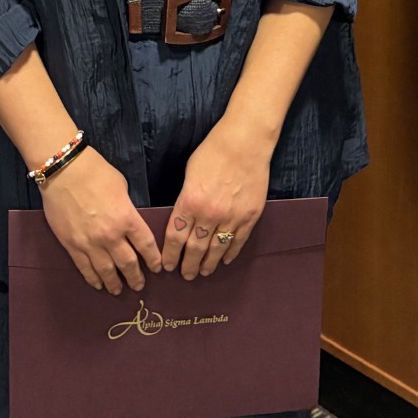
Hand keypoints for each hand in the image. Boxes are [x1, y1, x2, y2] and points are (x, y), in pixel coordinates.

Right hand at [39, 147, 162, 294]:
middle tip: (139, 285)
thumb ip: (127, 208)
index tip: (157, 267)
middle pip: (128, 264)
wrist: (64, 171)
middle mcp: (110, 235)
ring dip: (115, 283)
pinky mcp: (71, 245)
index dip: (153, 259)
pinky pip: (84, 268)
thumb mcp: (121, 187)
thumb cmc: (95, 172)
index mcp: (127, 218)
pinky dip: (93, 279)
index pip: (146, 246)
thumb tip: (127, 220)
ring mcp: (89, 243)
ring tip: (118, 290)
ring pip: (106, 271)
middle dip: (135, 277)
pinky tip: (98, 284)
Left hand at [162, 118, 272, 279]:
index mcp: (190, 202)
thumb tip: (182, 218)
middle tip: (185, 275)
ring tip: (203, 272)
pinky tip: (224, 260)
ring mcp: (232, 217)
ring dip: (208, 264)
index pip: (175, 238)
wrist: (245, 142)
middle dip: (188, 265)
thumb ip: (186, 199)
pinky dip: (230, 253)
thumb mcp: (189, 173)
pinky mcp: (250, 216)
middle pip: (195, 249)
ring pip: (217, 250)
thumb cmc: (214, 151)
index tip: (167, 266)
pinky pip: (238, 242)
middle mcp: (209, 214)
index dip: (170, 255)